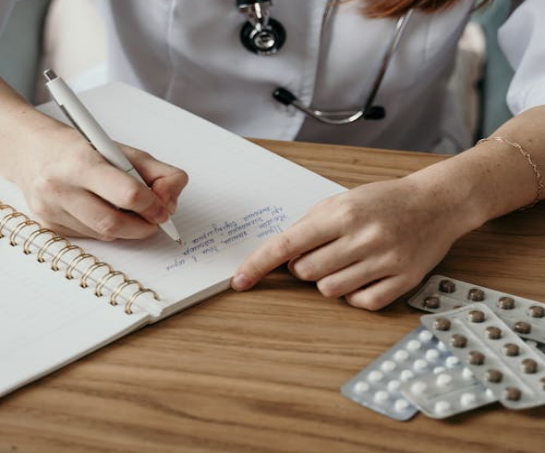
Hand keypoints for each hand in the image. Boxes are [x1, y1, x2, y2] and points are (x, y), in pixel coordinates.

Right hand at [8, 118, 187, 239]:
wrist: (34, 152)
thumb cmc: (84, 150)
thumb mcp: (126, 152)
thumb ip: (160, 173)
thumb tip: (171, 202)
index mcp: (82, 163)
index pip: (128, 195)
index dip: (153, 205)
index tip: (164, 209)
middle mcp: (61, 188)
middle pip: (116, 224)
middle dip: (144, 226)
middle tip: (156, 219)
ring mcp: (52, 211)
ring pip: (106, 235)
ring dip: (129, 228)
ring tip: (130, 211)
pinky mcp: (50, 227)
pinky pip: (93, 238)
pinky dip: (109, 230)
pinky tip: (105, 211)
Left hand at [232, 176, 479, 309]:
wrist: (436, 203)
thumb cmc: (385, 200)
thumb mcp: (343, 200)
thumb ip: (310, 226)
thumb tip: (283, 258)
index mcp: (342, 214)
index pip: (287, 244)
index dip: (259, 264)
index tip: (240, 280)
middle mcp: (362, 238)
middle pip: (305, 273)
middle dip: (304, 267)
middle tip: (324, 252)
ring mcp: (384, 261)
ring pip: (328, 290)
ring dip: (328, 280)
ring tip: (347, 261)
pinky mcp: (402, 280)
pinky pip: (359, 303)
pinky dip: (353, 294)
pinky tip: (364, 274)